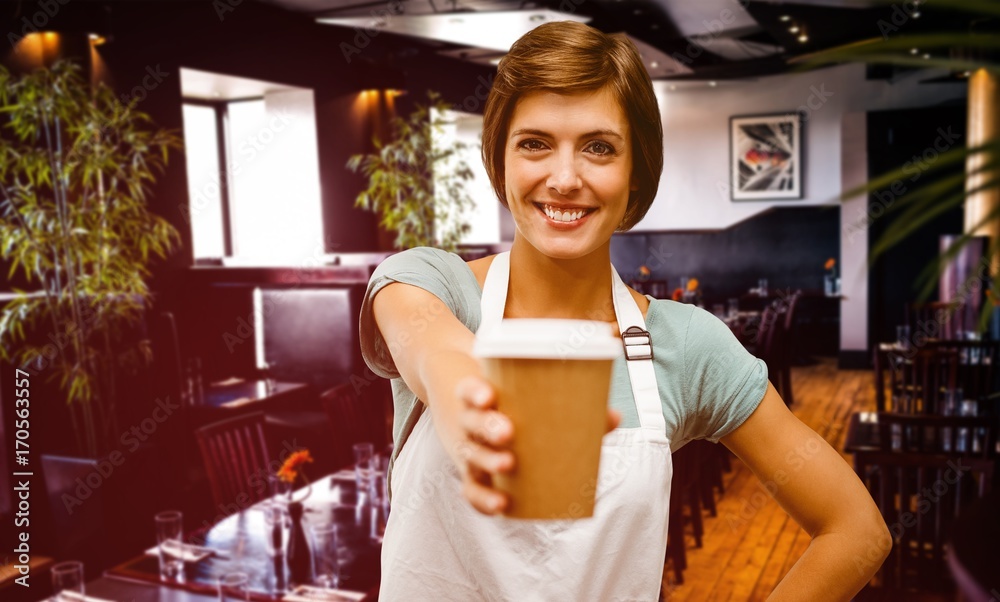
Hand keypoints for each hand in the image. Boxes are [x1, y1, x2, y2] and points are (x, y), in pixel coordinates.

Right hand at [451, 375, 620, 515]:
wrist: (484, 423)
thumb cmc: (516, 410)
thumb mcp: (532, 401)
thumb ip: (574, 409)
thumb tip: (613, 417)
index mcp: (480, 398)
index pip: (468, 390)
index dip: (474, 392)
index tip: (489, 396)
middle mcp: (470, 423)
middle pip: (470, 422)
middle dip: (487, 427)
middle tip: (508, 432)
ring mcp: (470, 451)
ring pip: (471, 456)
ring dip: (488, 461)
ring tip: (509, 464)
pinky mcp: (474, 478)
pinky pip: (472, 491)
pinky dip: (483, 499)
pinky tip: (502, 505)